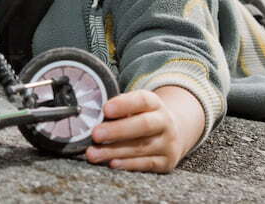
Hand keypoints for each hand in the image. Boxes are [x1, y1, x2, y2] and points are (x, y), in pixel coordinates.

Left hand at [85, 88, 201, 172]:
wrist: (171, 133)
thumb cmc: (142, 117)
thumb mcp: (135, 107)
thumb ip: (118, 109)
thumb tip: (92, 116)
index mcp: (155, 104)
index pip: (142, 100)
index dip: (124, 104)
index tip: (105, 109)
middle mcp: (165, 122)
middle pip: (143, 125)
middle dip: (117, 130)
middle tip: (95, 135)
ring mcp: (167, 143)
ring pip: (141, 147)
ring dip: (114, 151)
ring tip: (93, 153)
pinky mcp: (166, 162)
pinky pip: (146, 164)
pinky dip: (127, 164)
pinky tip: (111, 163)